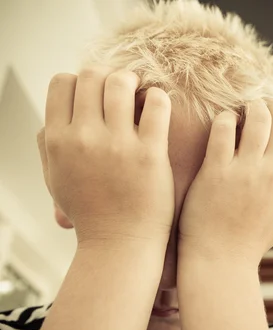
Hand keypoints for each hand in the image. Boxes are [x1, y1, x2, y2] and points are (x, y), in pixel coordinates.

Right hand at [38, 67, 174, 243]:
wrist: (120, 243)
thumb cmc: (90, 212)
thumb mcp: (55, 180)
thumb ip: (48, 146)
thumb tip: (50, 119)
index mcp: (57, 141)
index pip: (61, 82)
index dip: (79, 81)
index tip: (95, 94)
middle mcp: (84, 138)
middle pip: (91, 75)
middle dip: (107, 76)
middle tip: (122, 89)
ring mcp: (117, 145)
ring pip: (121, 83)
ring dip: (132, 81)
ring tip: (140, 93)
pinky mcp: (150, 153)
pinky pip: (156, 105)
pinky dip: (158, 97)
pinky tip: (157, 107)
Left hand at [178, 99, 272, 263]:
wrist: (221, 261)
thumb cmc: (251, 240)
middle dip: (272, 106)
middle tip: (258, 108)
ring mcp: (245, 171)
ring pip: (257, 117)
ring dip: (251, 107)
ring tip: (242, 112)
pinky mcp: (216, 171)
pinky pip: (223, 129)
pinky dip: (226, 119)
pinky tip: (223, 125)